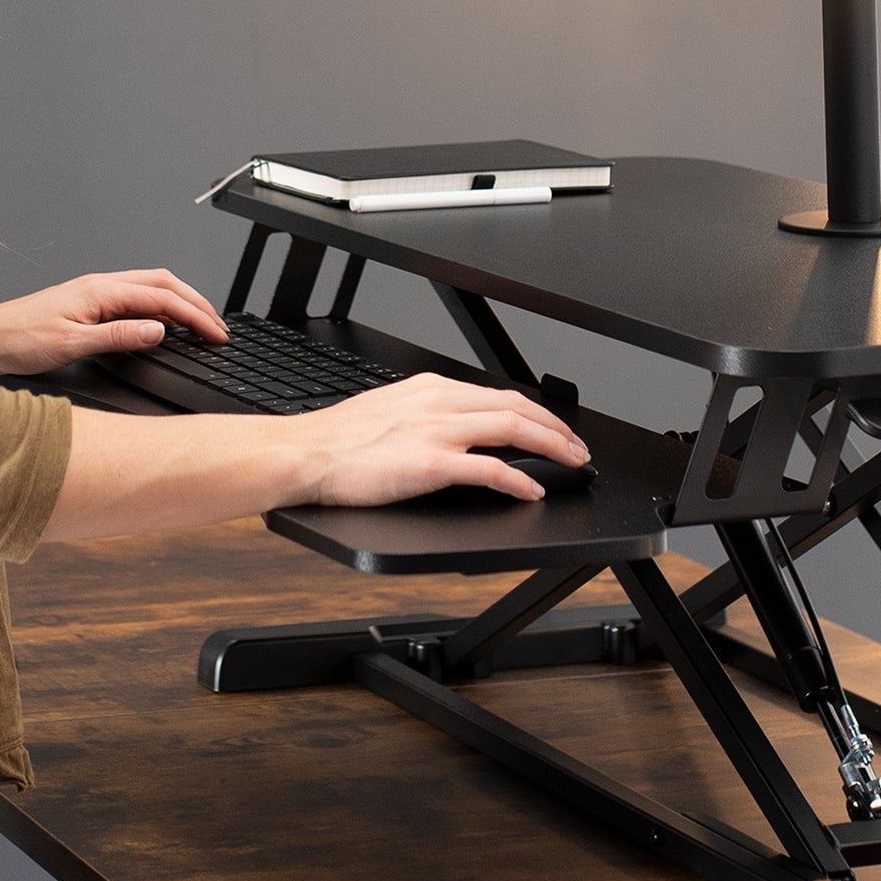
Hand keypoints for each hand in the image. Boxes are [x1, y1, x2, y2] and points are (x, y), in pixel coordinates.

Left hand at [0, 269, 225, 376]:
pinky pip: (136, 297)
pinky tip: (164, 324)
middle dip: (197, 303)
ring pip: (151, 287)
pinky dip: (160, 307)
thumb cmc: (18, 341)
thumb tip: (159, 331)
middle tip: (218, 327)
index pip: (162, 298)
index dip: (195, 316)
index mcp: (101, 290)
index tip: (216, 334)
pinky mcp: (89, 302)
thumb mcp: (72, 345)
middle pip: (164, 283)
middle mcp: (100, 285)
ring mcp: (95, 291)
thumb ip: (119, 336)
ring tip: (201, 323)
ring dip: (181, 302)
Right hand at [287, 373, 588, 506]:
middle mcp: (439, 403)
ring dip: (550, 446)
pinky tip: (532, 491)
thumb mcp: (389, 412)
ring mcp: (437, 432)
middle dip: (554, 427)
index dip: (535, 412)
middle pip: (515, 407)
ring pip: (512, 430)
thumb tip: (454, 429)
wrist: (305, 453)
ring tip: (570, 463)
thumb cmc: (337, 441)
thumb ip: (424, 416)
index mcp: (430, 389)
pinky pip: (489, 470)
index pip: (497, 394)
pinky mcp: (430, 464)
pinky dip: (518, 480)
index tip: (552, 427)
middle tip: (576, 448)